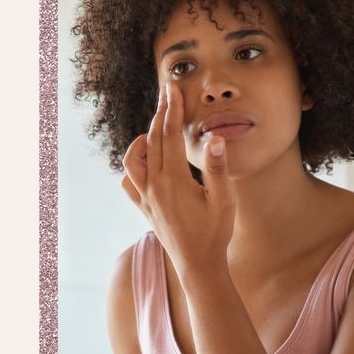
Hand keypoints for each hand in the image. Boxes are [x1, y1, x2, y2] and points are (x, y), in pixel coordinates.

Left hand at [120, 82, 235, 281]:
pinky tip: (144, 163)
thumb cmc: (215, 233)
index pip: (169, 135)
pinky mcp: (144, 208)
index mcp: (174, 180)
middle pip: (153, 140)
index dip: (172, 110)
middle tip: (167, 92)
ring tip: (156, 128)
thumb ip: (218, 168)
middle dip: (160, 113)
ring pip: (134, 159)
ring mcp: (146, 197)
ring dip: (143, 139)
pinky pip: (129, 182)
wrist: (198, 264)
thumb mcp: (224, 200)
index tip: (173, 89)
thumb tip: (215, 138)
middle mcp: (154, 186)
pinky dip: (133, 167)